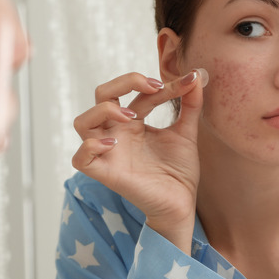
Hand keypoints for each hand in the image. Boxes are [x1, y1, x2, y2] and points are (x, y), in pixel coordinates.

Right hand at [72, 69, 206, 253]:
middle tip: (152, 88)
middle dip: (123, 81)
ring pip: (82, 122)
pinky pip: (81, 158)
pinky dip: (90, 147)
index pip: (138, 92)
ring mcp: (109, 152)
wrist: (182, 203)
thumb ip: (190, 105)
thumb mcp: (187, 132)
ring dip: (103, 110)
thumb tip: (198, 75)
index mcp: (133, 122)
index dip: (161, 85)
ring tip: (130, 116)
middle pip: (102, 95)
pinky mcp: (105, 173)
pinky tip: (114, 143)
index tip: (188, 83)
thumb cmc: (179, 171)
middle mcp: (116, 132)